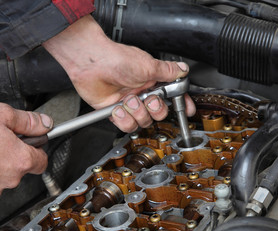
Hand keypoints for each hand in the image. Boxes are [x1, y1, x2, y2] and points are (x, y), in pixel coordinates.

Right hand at [0, 103, 52, 203]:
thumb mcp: (3, 114)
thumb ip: (29, 122)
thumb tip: (45, 124)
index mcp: (21, 160)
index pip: (42, 161)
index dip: (37, 150)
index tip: (31, 145)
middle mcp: (9, 179)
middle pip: (21, 169)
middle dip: (13, 156)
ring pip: (2, 178)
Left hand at [43, 15, 194, 131]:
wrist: (90, 63)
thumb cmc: (116, 59)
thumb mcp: (147, 64)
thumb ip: (167, 71)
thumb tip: (182, 70)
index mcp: (152, 81)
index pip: (171, 95)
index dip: (180, 104)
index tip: (186, 110)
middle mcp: (142, 93)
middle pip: (158, 114)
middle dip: (155, 109)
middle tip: (148, 100)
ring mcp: (129, 103)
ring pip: (142, 121)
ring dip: (136, 112)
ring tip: (128, 100)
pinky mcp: (115, 111)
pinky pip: (126, 125)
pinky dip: (123, 118)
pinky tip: (118, 107)